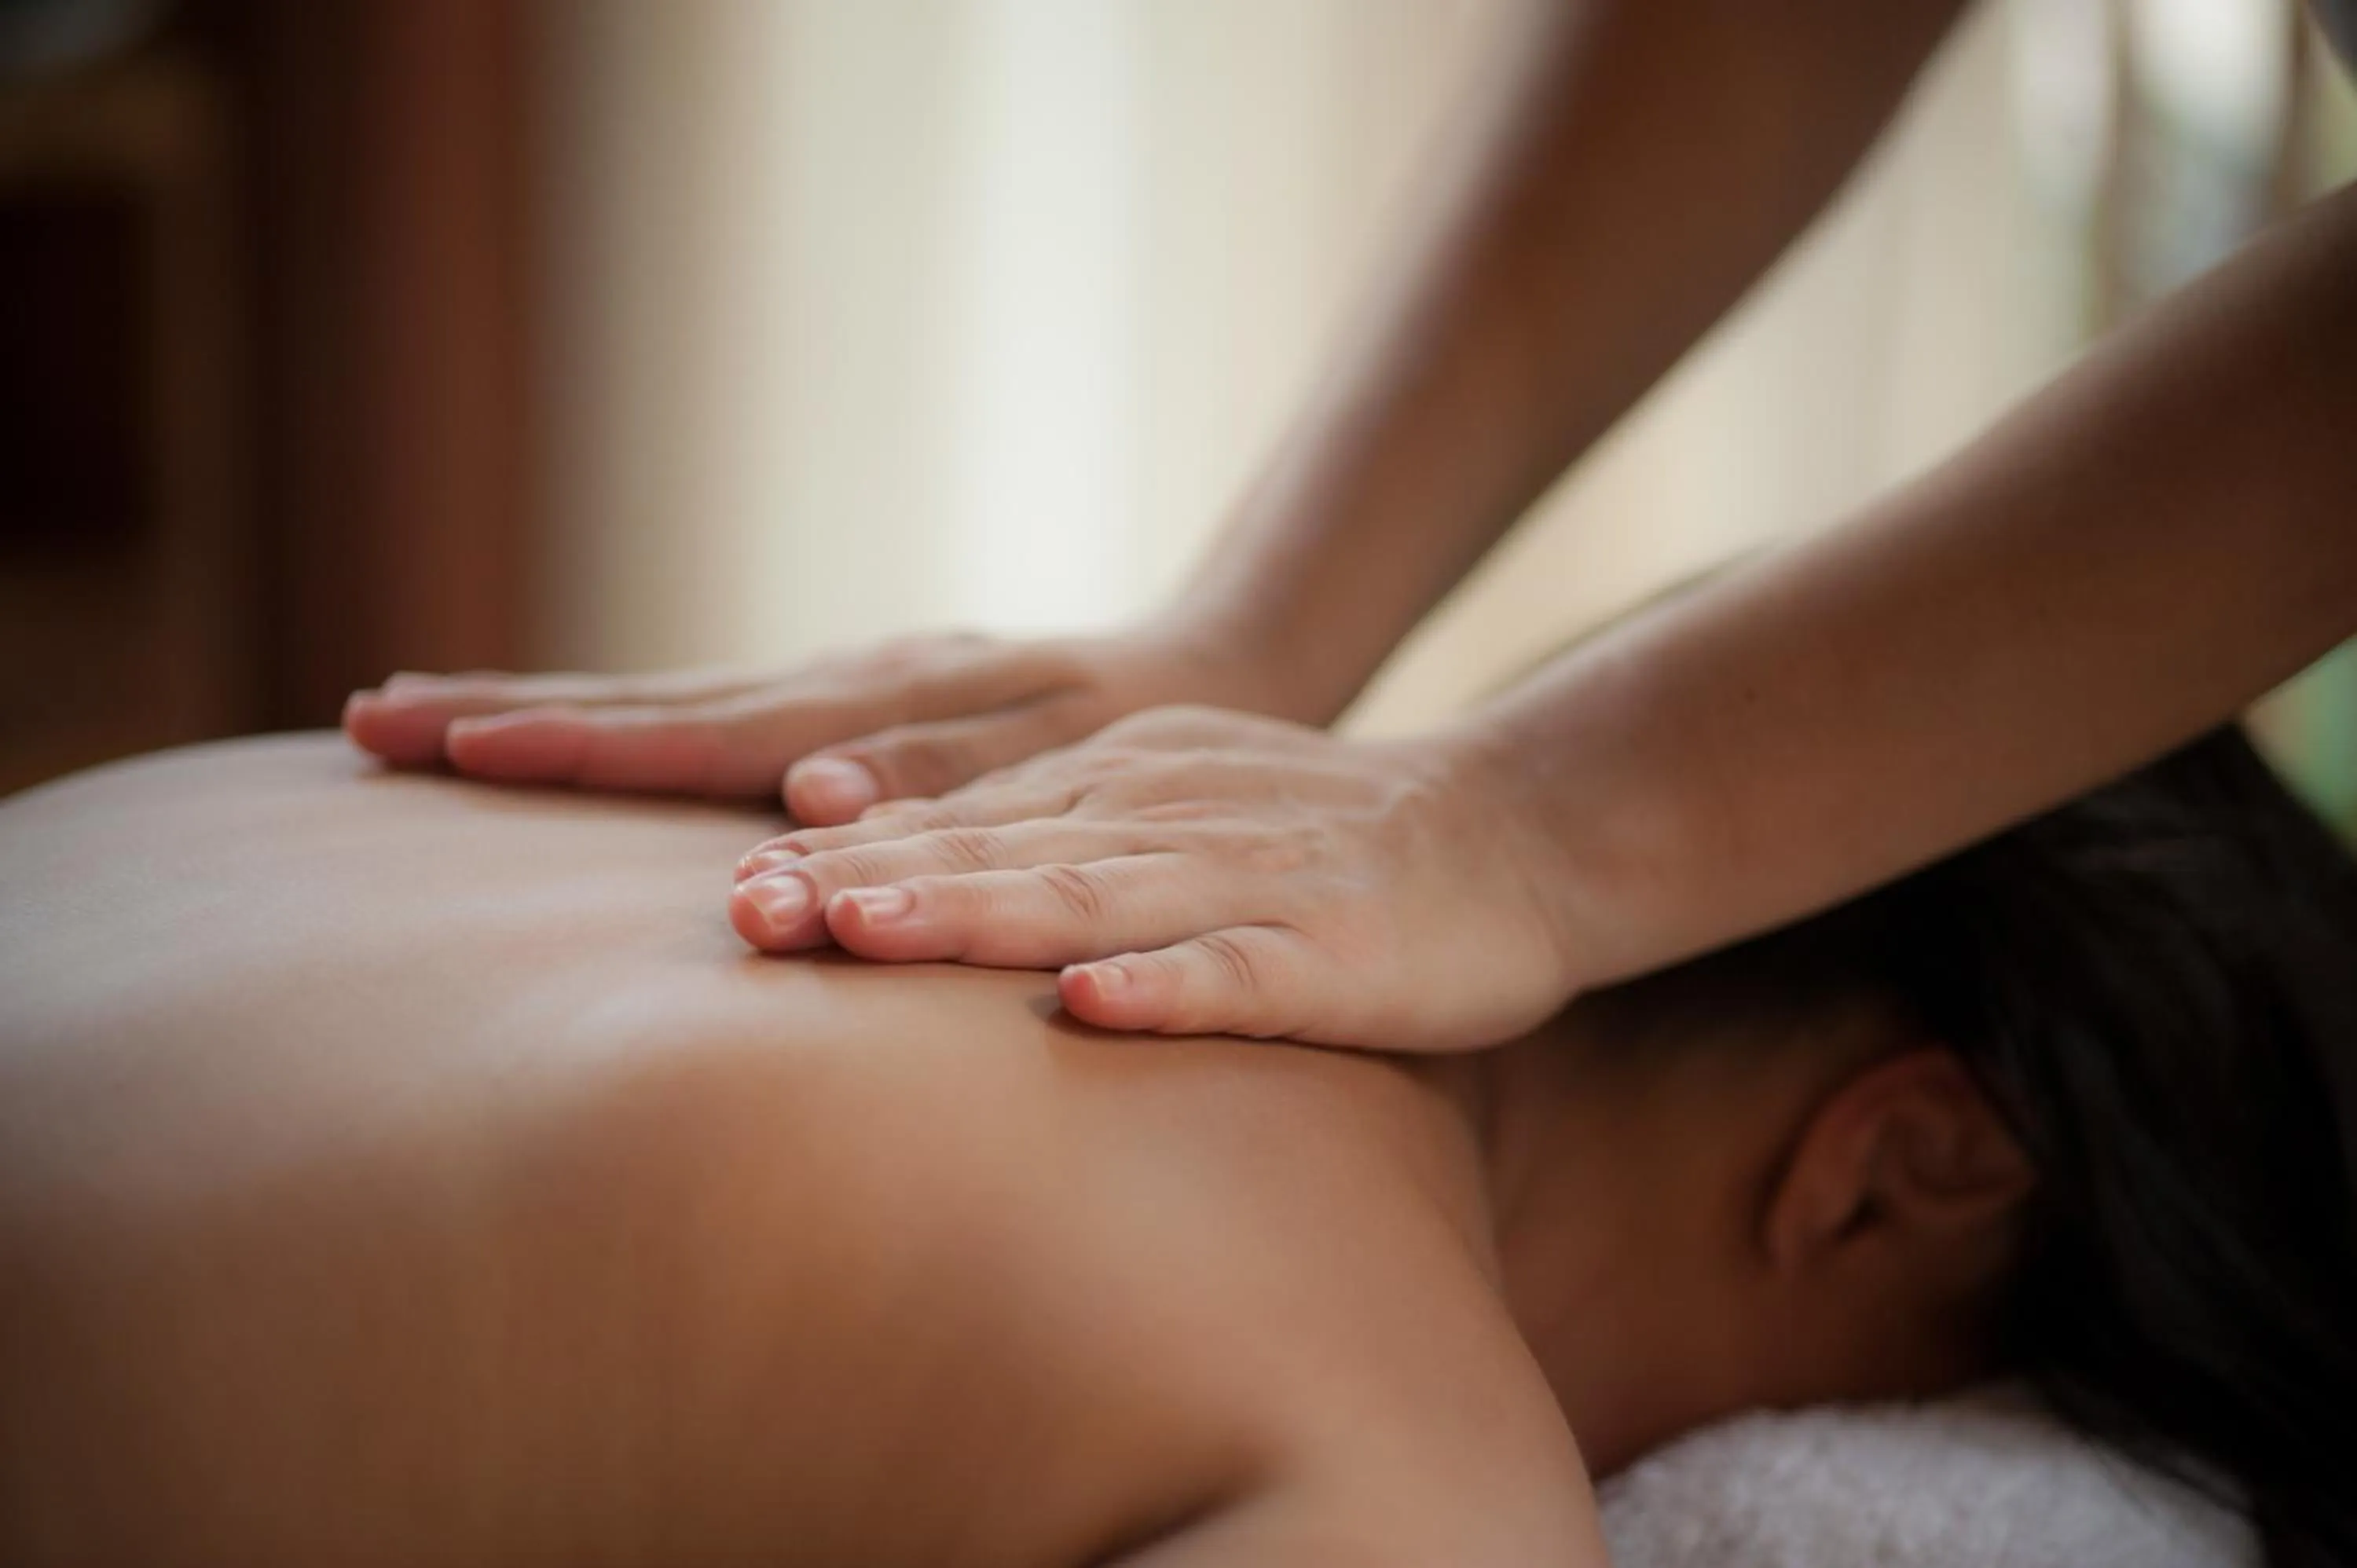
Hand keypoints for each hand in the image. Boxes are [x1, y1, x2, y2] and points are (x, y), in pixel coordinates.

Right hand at [342, 626, 1298, 824]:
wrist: (1212, 668)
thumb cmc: (1147, 728)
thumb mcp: (1071, 751)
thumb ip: (945, 777)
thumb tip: (804, 792)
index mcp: (875, 704)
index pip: (693, 733)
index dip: (568, 749)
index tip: (446, 746)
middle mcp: (840, 687)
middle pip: (648, 706)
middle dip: (509, 719)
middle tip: (367, 722)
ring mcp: (839, 690)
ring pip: (668, 705)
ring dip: (545, 718)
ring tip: (418, 722)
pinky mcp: (854, 705)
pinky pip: (714, 721)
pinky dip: (629, 729)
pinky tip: (568, 742)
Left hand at [726, 706, 1586, 1050]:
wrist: (1512, 829)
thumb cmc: (1321, 845)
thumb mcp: (1169, 807)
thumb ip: (1048, 837)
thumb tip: (893, 870)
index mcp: (1117, 788)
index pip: (958, 822)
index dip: (844, 854)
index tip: (733, 892)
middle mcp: (1161, 821)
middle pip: (992, 855)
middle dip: (863, 886)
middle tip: (744, 915)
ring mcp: (1245, 882)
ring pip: (1089, 899)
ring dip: (975, 915)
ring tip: (864, 933)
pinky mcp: (1331, 951)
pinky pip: (1237, 973)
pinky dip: (1164, 988)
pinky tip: (1093, 1007)